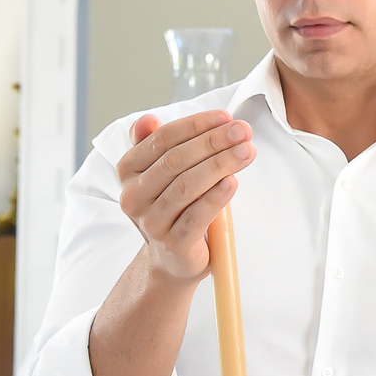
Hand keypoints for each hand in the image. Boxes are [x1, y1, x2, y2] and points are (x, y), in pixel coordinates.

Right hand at [116, 110, 255, 283]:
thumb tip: (149, 119)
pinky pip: (197, 216)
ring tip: (247, 151)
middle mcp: (133, 197)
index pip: (161, 140)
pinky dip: (216, 197)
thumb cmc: (174, 206)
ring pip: (187, 186)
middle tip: (242, 131)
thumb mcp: (161, 174)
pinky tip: (233, 181)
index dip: (195, 125)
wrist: (173, 257)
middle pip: (175, 161)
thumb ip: (157, 145)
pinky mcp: (174, 244)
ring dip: (220, 164)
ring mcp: (151, 222)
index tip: (225, 117)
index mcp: (128, 172)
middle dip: (213, 142)